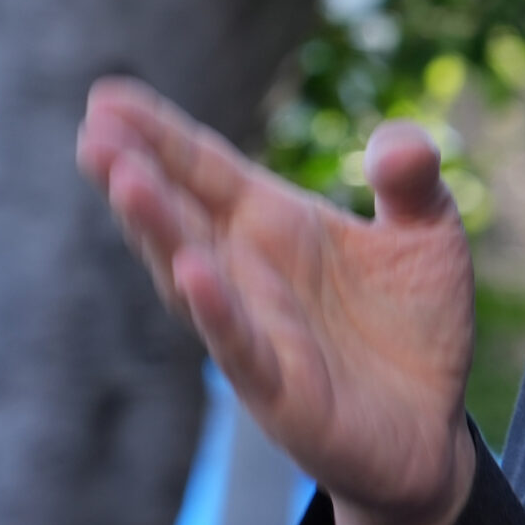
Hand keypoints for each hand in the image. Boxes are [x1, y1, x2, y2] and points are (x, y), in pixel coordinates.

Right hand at [77, 77, 476, 524]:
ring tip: (124, 179)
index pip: (206, 170)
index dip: (159, 135)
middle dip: (136, 173)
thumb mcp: (429, 234)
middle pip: (180, 214)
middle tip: (92, 131)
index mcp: (274, 225)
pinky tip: (192, 269)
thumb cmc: (414, 326)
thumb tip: (398, 143)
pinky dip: (216, 309)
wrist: (432, 429)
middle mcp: (248, 274)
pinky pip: (238, 345)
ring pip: (189, 275)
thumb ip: (412, 180)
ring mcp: (253, 332)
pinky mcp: (278, 390)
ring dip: (157, 229)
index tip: (105, 96)